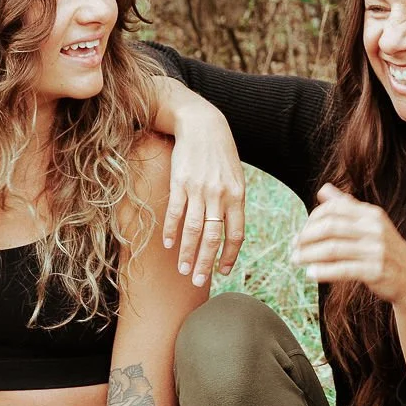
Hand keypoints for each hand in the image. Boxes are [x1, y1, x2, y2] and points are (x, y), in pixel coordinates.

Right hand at [165, 98, 245, 283]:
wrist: (203, 125)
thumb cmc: (220, 154)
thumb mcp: (235, 177)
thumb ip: (233, 203)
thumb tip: (230, 231)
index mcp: (237, 196)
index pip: (236, 234)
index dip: (229, 256)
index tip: (222, 272)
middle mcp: (220, 195)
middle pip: (213, 237)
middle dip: (206, 262)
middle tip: (198, 281)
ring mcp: (199, 189)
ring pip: (193, 229)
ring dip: (187, 253)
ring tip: (183, 270)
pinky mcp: (180, 182)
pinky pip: (175, 212)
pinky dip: (170, 230)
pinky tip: (167, 244)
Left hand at [290, 185, 405, 305]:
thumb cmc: (385, 251)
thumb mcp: (370, 224)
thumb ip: (347, 206)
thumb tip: (323, 189)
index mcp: (371, 214)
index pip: (334, 209)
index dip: (312, 219)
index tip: (301, 233)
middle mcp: (374, 229)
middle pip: (331, 227)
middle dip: (306, 236)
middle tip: (293, 246)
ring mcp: (376, 250)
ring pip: (333, 249)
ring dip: (309, 255)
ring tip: (296, 260)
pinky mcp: (375, 270)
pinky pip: (343, 269)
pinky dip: (323, 272)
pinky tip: (311, 274)